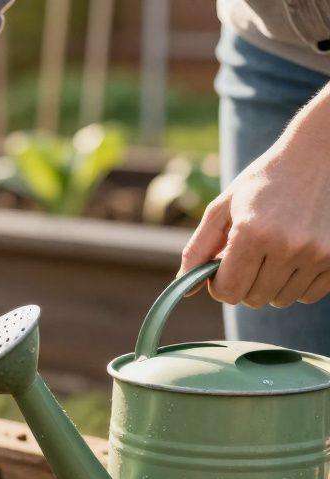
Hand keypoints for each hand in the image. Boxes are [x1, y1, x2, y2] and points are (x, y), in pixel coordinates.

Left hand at [179, 123, 329, 306]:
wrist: (318, 156)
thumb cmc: (264, 182)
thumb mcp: (223, 207)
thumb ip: (199, 248)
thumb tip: (184, 287)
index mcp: (252, 232)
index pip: (228, 291)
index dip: (219, 286)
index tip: (222, 269)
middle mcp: (287, 245)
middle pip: (253, 299)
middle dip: (244, 284)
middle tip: (249, 257)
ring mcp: (318, 253)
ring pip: (281, 300)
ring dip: (271, 285)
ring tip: (273, 252)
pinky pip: (309, 295)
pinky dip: (297, 283)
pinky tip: (295, 256)